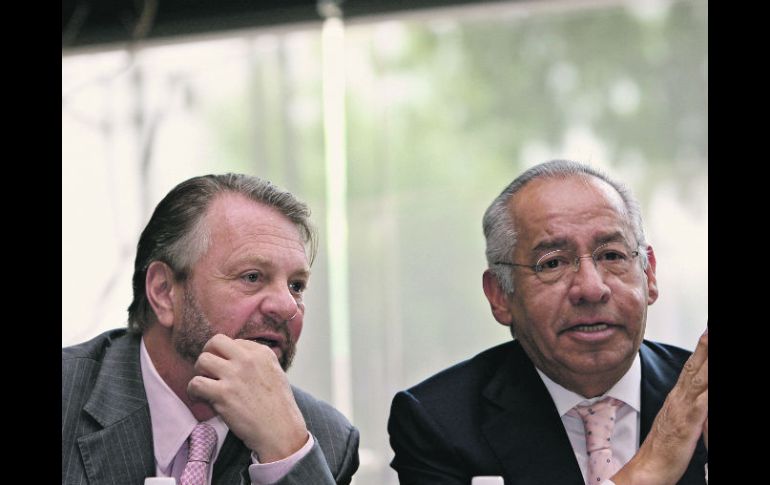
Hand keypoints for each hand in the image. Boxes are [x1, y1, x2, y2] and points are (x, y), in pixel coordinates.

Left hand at [187, 334, 308, 461]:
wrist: (280, 430)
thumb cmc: (278, 406)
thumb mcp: (275, 373)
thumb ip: (257, 362)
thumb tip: (234, 357)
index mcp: (262, 353)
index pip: (234, 342)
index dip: (227, 355)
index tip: (227, 369)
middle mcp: (248, 359)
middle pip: (215, 342)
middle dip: (208, 353)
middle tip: (209, 369)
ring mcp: (235, 376)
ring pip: (203, 360)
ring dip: (200, 372)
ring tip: (205, 384)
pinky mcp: (223, 394)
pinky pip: (196, 383)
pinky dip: (193, 391)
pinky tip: (199, 398)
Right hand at [612, 330, 707, 484]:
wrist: (649, 467)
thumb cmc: (664, 448)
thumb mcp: (677, 421)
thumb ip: (688, 408)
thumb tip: (698, 398)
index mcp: (677, 397)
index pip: (692, 367)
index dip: (701, 349)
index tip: (707, 332)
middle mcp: (679, 398)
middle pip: (695, 366)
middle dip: (705, 345)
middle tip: (710, 328)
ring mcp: (683, 408)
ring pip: (700, 379)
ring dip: (708, 360)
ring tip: (712, 339)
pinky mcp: (688, 422)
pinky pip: (703, 403)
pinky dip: (708, 392)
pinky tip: (712, 381)